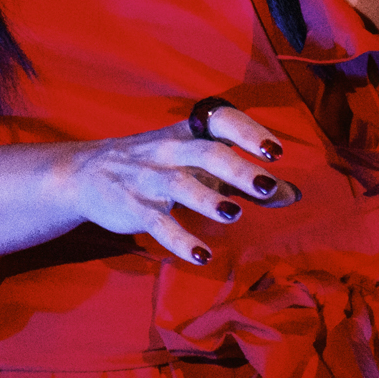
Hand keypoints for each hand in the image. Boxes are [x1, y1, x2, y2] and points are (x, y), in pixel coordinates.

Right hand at [55, 101, 293, 265]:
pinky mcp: (135, 208)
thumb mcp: (196, 164)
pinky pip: (159, 223)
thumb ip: (242, 179)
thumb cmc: (158, 164)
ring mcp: (150, 178)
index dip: (248, 133)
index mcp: (189, 133)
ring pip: (181, 185)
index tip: (274, 150)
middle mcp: (171, 149)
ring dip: (208, 199)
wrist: (86, 173)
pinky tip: (202, 255)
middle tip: (267, 184)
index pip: (222, 122)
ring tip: (233, 214)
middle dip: (238, 170)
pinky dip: (180, 239)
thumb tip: (292, 194)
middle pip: (207, 154)